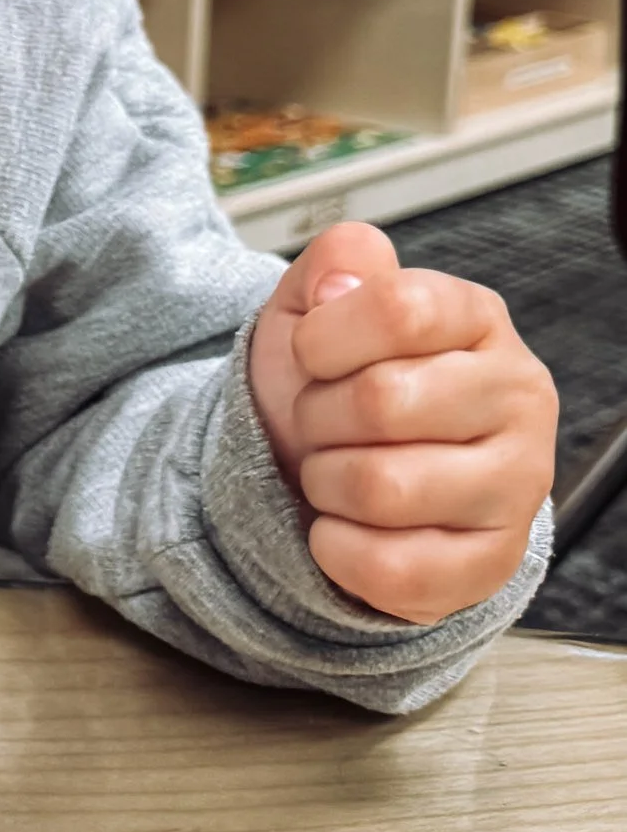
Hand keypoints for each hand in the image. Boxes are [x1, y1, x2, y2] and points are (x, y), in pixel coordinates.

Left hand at [247, 221, 556, 625]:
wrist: (327, 474)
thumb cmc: (335, 389)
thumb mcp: (316, 309)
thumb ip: (335, 263)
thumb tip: (346, 275)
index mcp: (478, 319)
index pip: (401, 307)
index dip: (326, 338)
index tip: (313, 356)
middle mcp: (518, 396)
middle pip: (383, 400)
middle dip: (318, 417)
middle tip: (324, 424)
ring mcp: (517, 483)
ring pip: (382, 488)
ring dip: (326, 484)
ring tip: (337, 473)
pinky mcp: (494, 561)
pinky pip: (393, 568)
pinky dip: (338, 550)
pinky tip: (345, 528)